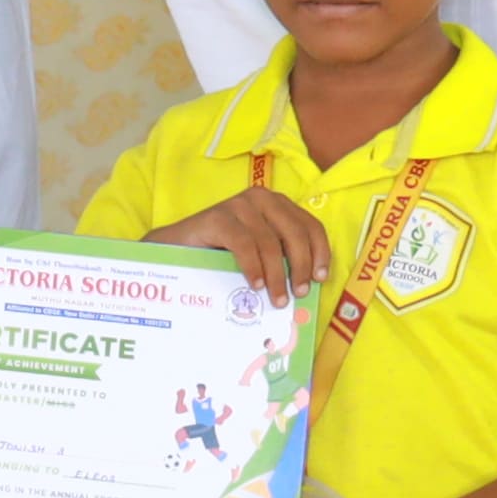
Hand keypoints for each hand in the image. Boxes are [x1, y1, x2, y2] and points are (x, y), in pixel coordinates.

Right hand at [160, 179, 327, 301]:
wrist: (175, 247)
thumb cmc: (222, 253)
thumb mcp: (259, 252)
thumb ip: (281, 258)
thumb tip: (308, 286)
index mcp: (277, 204)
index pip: (310, 225)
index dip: (320, 252)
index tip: (321, 278)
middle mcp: (261, 198)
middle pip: (294, 233)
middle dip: (301, 266)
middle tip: (298, 293)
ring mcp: (238, 205)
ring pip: (270, 242)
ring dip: (277, 275)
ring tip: (277, 299)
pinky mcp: (217, 217)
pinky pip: (244, 244)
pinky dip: (253, 266)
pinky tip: (255, 285)